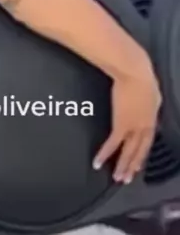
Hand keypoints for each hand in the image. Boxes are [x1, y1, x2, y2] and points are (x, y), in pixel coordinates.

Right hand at [93, 61, 161, 183]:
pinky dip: (105, 154)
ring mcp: (133, 127)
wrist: (134, 71)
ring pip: (128, 151)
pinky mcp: (121, 124)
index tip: (138, 165)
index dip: (142, 154)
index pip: (148, 141)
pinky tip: (98, 162)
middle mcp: (145, 126)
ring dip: (122, 165)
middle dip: (132, 166)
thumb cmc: (142, 74)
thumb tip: (150, 104)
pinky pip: (113, 143)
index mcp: (152, 117)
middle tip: (126, 179)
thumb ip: (150, 101)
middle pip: (139, 151)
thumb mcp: (152, 90)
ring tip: (116, 178)